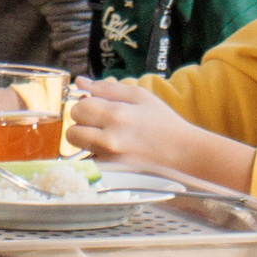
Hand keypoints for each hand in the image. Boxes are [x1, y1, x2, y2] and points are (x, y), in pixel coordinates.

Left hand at [67, 79, 251, 189]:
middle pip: (72, 130)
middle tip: (102, 124)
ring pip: (79, 148)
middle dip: (83, 125)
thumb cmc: (164, 123)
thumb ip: (107, 88)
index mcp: (116, 115)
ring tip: (108, 137)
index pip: (79, 108)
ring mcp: (110, 160)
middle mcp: (110, 139)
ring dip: (87, 141)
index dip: (86, 106)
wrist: (184, 154)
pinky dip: (97, 156)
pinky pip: (90, 162)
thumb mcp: (140, 96)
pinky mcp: (113, 174)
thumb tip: (80, 82)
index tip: (97, 108)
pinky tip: (115, 152)